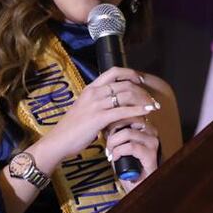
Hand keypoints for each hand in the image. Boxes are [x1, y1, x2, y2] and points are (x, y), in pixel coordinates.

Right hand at [30, 67, 158, 172]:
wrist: (59, 141)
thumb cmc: (73, 128)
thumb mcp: (86, 109)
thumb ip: (100, 103)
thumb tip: (116, 104)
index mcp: (91, 88)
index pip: (114, 72)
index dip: (131, 73)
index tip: (141, 79)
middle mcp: (94, 92)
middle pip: (125, 83)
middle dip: (142, 90)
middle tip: (151, 99)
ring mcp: (96, 104)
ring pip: (126, 95)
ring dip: (143, 100)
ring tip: (153, 106)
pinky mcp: (99, 118)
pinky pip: (123, 111)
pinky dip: (138, 110)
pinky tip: (147, 112)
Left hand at [106, 115, 159, 192]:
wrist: (135, 184)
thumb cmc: (126, 164)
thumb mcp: (119, 142)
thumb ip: (116, 129)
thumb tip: (105, 118)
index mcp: (144, 125)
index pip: (129, 110)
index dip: (113, 117)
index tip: (105, 127)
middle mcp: (151, 131)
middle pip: (128, 118)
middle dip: (113, 128)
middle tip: (107, 139)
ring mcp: (152, 142)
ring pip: (128, 132)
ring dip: (114, 142)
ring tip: (110, 150)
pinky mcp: (150, 154)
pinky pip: (131, 146)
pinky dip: (119, 151)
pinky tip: (115, 157)